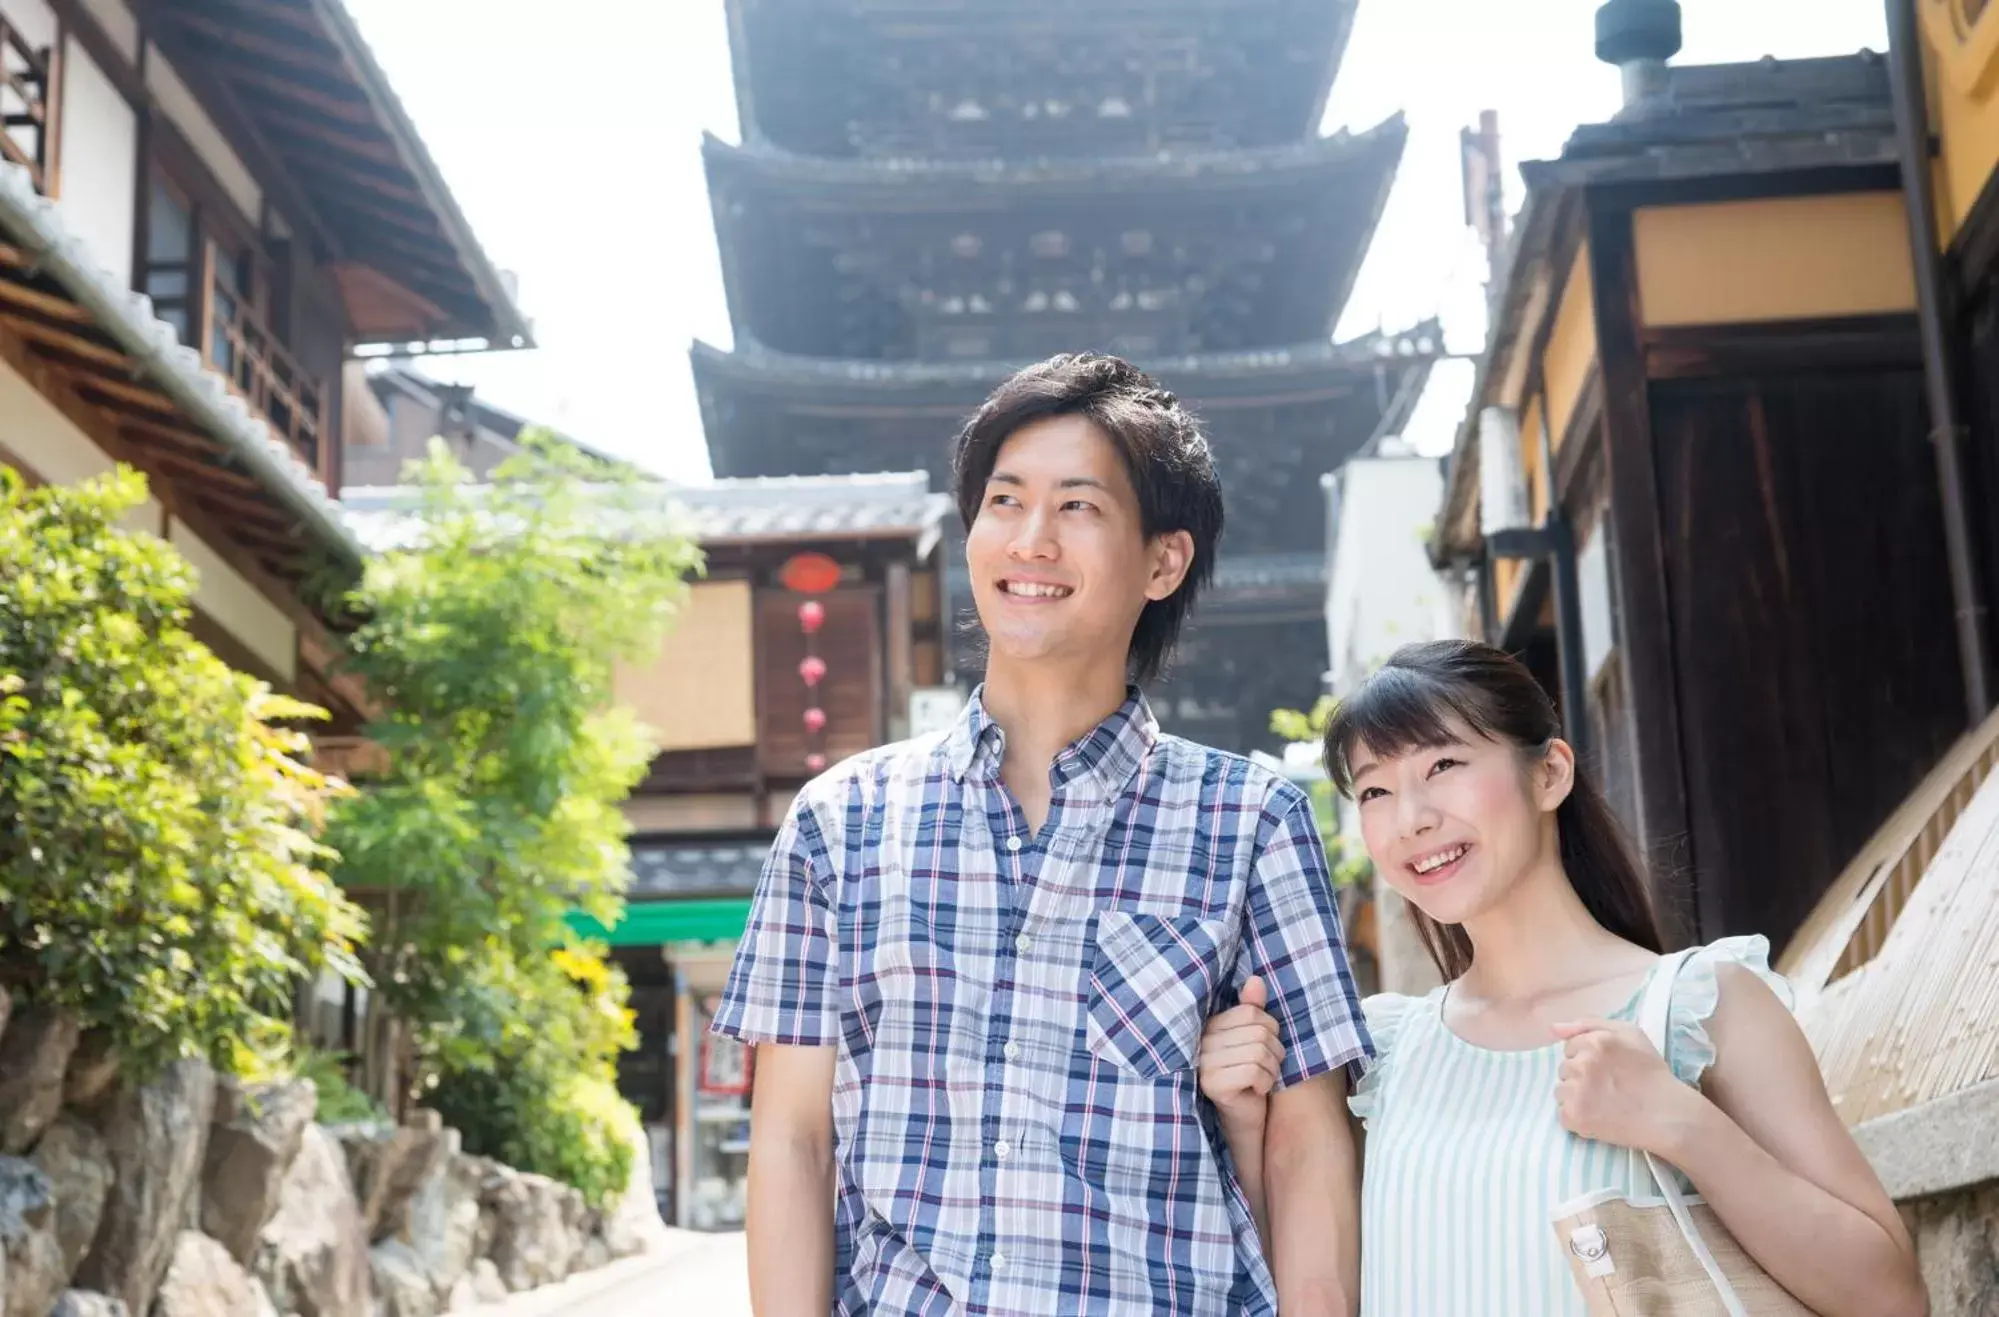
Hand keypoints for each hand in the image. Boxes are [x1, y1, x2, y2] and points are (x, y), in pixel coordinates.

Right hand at [1199, 976, 1283, 1124]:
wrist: (1244, 1120)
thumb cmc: (1251, 1078)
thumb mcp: (1255, 1041)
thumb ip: (1253, 1009)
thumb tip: (1256, 979)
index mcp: (1211, 1026)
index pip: (1252, 1012)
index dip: (1269, 1030)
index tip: (1264, 1049)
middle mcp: (1202, 1041)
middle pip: (1259, 1032)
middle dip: (1273, 1052)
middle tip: (1265, 1069)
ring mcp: (1204, 1063)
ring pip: (1259, 1051)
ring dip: (1271, 1070)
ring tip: (1261, 1079)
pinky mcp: (1211, 1084)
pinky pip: (1253, 1070)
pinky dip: (1265, 1082)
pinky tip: (1256, 1090)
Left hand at [1551, 1018, 1704, 1156]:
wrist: (1667, 1115)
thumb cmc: (1650, 1073)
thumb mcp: (1630, 1034)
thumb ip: (1590, 1023)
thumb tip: (1553, 1029)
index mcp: (1594, 1042)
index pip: (1570, 1047)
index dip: (1587, 1058)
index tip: (1605, 1069)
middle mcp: (1581, 1064)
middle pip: (1564, 1069)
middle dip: (1580, 1076)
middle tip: (1607, 1086)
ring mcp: (1576, 1092)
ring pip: (1560, 1091)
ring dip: (1576, 1096)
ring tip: (1603, 1102)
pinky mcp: (1574, 1116)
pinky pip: (1562, 1113)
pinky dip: (1576, 1116)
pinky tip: (1598, 1116)